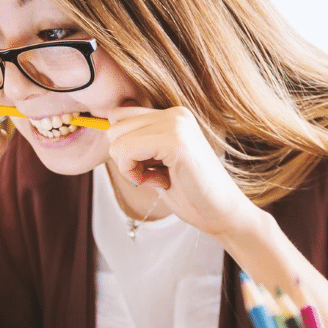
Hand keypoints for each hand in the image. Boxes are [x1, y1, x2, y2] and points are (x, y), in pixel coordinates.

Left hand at [105, 105, 258, 237]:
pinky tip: (159, 182)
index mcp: (173, 115)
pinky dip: (132, 173)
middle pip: (114, 125)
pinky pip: (126, 151)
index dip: (123, 146)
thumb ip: (138, 143)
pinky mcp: (175, 141)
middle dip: (124, 157)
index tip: (146, 167)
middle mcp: (175, 113)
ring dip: (129, 166)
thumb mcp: (158, 162)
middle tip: (152, 175)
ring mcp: (176, 124)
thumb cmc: (190, 193)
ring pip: (116, 138)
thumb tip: (104, 130)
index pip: (120, 115)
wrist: (222, 214)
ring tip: (158, 178)